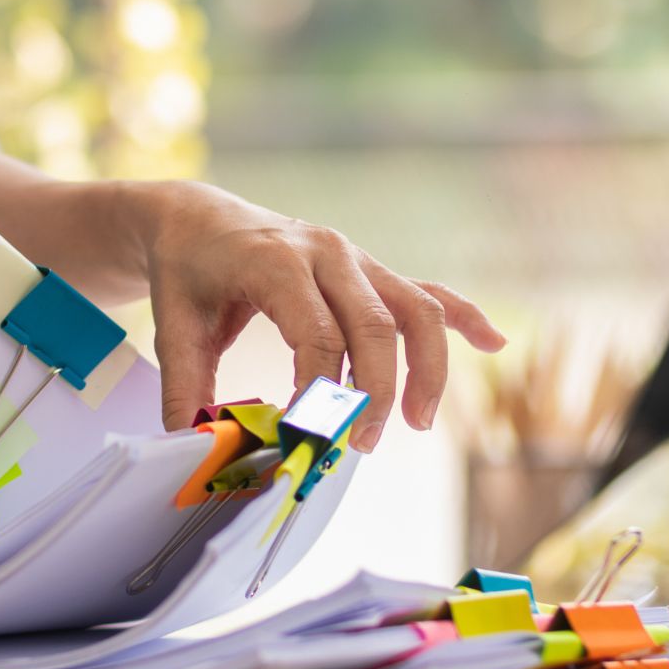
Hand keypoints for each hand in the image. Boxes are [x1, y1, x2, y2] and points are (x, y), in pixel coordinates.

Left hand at [144, 182, 504, 451]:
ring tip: (419, 422)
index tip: (307, 438)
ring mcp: (355, 259)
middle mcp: (326, 252)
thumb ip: (185, 388)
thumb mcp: (174, 326)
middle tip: (360, 446)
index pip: (316, 334)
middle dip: (377, 392)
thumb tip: (196, 449)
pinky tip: (494, 342)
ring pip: (414, 310)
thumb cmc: (187, 272)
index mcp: (276, 261)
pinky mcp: (370, 271)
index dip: (318, 392)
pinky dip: (462, 317)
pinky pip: (425, 292)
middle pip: (375, 326)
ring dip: (427, 368)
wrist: (197, 218)